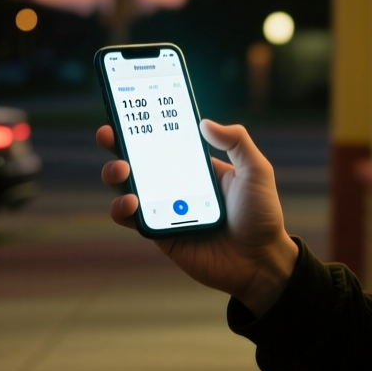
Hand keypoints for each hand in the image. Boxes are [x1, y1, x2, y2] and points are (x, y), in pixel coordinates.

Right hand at [97, 119, 297, 314]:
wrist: (261, 261)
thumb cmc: (262, 214)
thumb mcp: (256, 171)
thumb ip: (236, 142)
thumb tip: (205, 122)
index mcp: (195, 165)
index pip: (163, 139)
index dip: (142, 125)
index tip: (126, 109)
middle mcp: (176, 185)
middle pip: (137, 160)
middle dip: (117, 144)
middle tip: (109, 134)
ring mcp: (165, 209)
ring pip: (127, 188)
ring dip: (115, 175)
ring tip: (121, 170)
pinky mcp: (160, 235)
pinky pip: (133, 220)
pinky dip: (124, 209)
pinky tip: (131, 202)